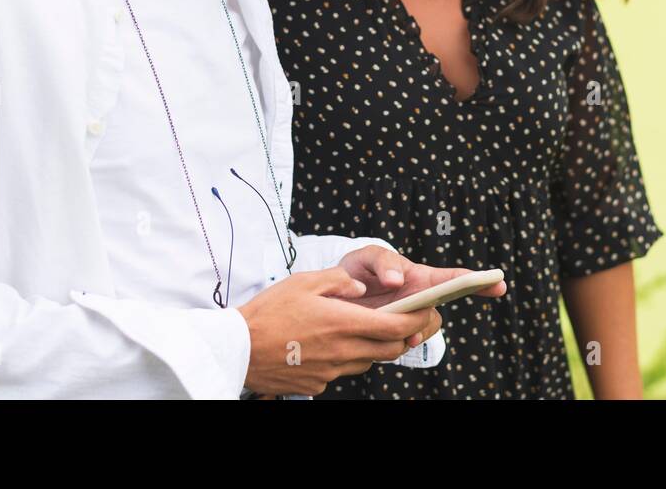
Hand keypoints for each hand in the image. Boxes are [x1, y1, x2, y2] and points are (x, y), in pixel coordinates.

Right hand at [237, 267, 438, 396]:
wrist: (238, 348)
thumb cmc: (269, 311)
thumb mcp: (305, 282)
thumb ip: (340, 282)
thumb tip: (362, 289)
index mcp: (344, 323)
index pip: (397, 326)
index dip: (418, 319)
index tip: (427, 310)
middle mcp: (344, 351)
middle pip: (391, 349)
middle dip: (405, 335)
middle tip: (406, 320)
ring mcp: (331, 371)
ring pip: (369, 360)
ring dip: (376, 346)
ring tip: (365, 328)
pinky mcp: (318, 383)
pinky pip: (344, 370)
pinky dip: (348, 357)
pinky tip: (331, 343)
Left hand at [335, 245, 507, 344]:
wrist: (331, 296)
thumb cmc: (357, 270)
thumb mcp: (367, 257)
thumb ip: (383, 262)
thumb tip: (398, 281)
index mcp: (420, 279)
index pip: (454, 279)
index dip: (477, 281)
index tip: (499, 283)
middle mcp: (419, 302)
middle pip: (438, 314)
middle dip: (430, 323)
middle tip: (417, 327)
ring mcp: (406, 322)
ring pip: (421, 333)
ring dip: (414, 334)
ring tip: (401, 334)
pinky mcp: (390, 338)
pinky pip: (401, 346)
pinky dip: (396, 344)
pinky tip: (384, 339)